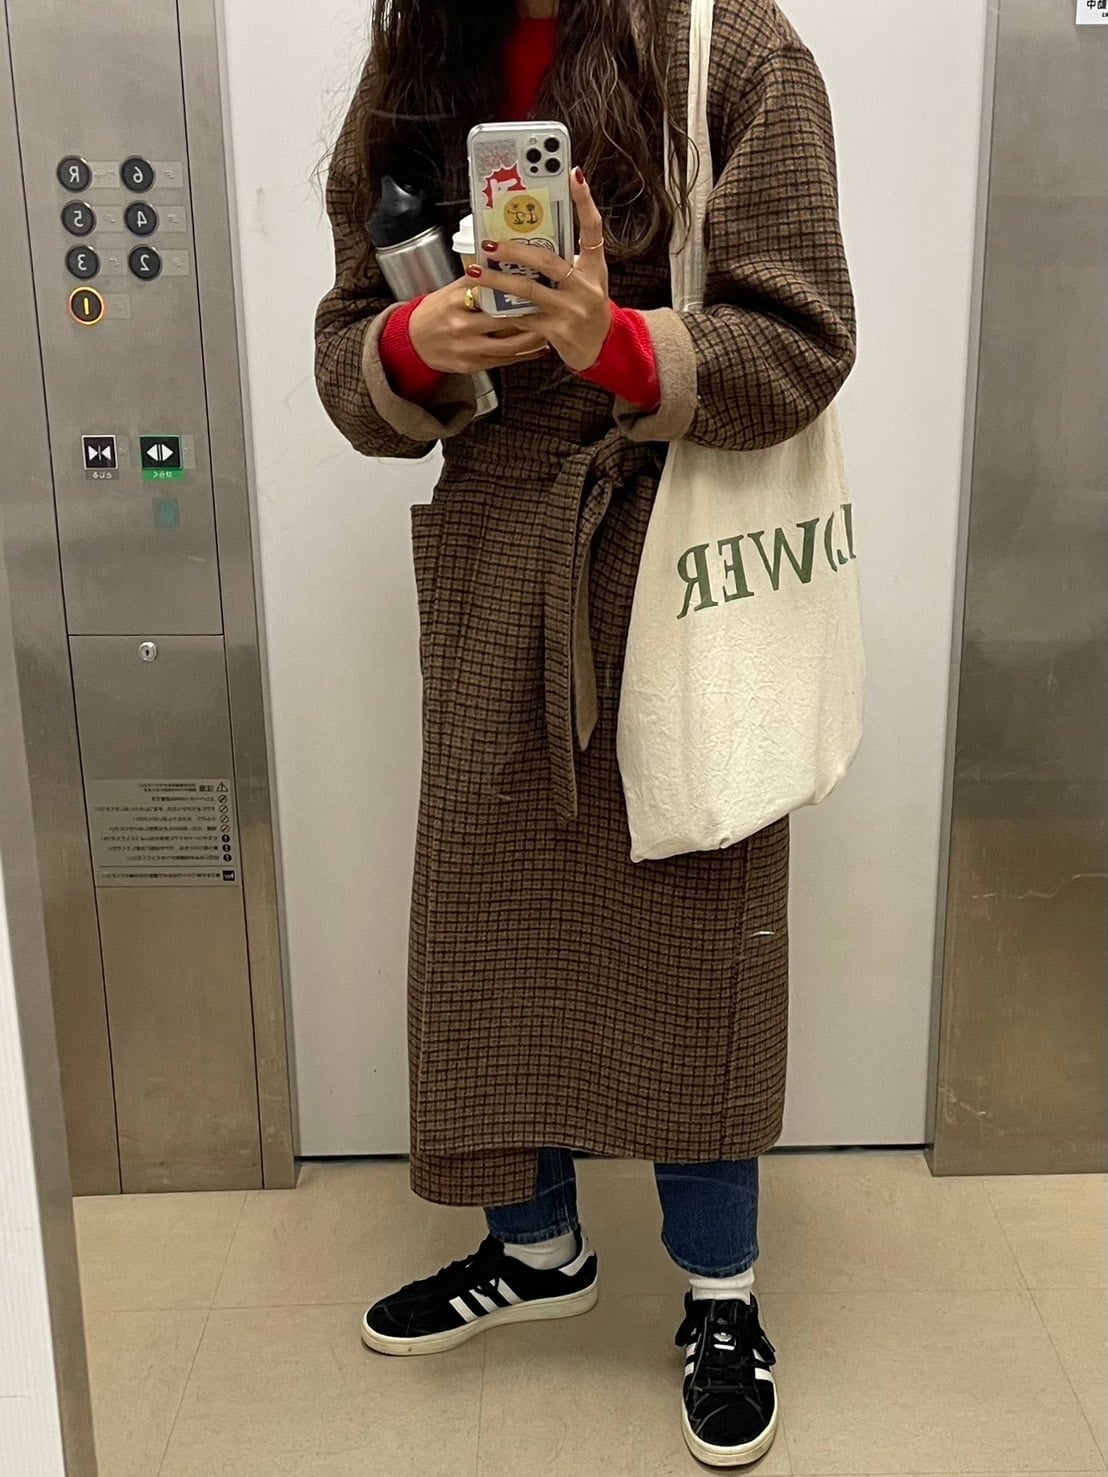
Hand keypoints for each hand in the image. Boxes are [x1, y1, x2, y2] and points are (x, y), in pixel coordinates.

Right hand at [409, 278, 550, 374]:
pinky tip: (539, 348)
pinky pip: (505, 362)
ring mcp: (468, 348)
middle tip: (552, 306)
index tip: (537, 282)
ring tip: (550, 328)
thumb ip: (475, 280)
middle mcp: (462, 325)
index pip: (491, 291)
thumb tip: (502, 262)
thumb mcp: (450, 290)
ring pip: (509, 345)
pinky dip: (524, 355)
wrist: (411, 343)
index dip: (516, 288)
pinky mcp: (472, 365)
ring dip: (533, 338)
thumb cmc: (434, 312)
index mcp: (456, 301)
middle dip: (531, 314)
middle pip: (505, 319)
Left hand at [465, 168, 610, 372]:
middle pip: (547, 261)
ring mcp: (571, 310)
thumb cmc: (589, 309)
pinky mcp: (557, 331)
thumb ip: (568, 259)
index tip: (573, 175)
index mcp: (594, 267)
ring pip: (529, 291)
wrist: (602, 349)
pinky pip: (524, 318)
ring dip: (498, 281)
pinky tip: (484, 304)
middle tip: (489, 244)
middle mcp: (585, 286)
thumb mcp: (588, 280)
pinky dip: (503, 311)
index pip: (593, 228)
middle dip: (514, 251)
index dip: (584, 201)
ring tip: (476, 272)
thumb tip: (532, 234)